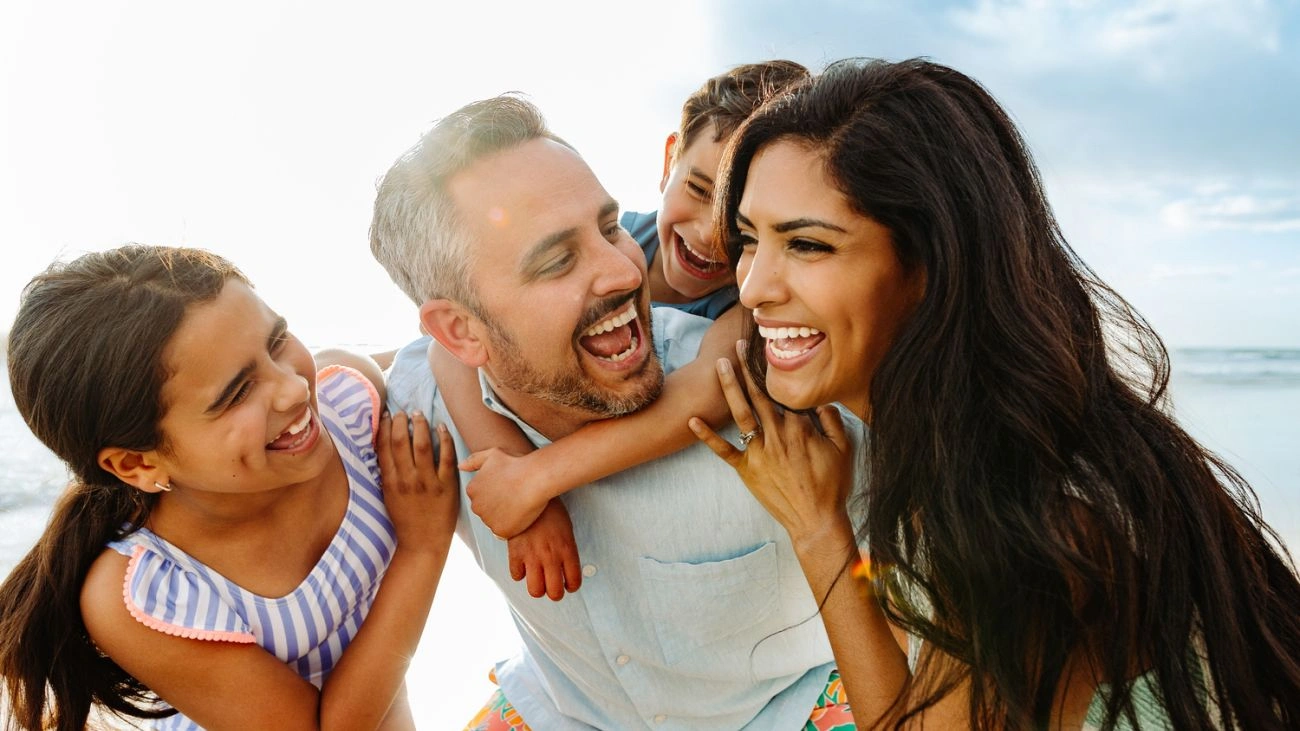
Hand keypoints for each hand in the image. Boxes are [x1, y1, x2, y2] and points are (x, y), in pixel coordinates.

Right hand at [376, 411, 459, 553]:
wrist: (423, 543)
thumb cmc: (405, 518)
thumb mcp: (389, 495)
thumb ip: (387, 473)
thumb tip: (384, 447)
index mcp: (390, 482)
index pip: (383, 447)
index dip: (383, 427)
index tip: (386, 414)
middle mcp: (407, 480)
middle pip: (400, 442)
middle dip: (400, 422)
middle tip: (403, 411)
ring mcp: (427, 482)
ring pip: (421, 445)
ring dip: (420, 425)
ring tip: (419, 415)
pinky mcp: (446, 486)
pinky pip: (446, 457)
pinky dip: (444, 439)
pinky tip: (442, 427)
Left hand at [462, 448, 547, 539]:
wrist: (535, 477)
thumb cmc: (516, 464)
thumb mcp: (493, 454)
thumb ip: (474, 460)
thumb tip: (460, 466)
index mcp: (472, 490)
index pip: (482, 498)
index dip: (497, 493)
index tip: (508, 487)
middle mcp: (476, 506)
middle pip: (487, 511)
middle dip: (499, 506)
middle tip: (515, 496)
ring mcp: (487, 520)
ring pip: (495, 522)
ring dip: (505, 517)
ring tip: (520, 504)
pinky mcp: (500, 531)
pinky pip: (504, 532)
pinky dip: (513, 527)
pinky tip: (521, 514)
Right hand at [507, 498, 581, 600]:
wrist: (530, 493)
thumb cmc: (550, 510)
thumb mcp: (566, 529)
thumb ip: (566, 550)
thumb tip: (565, 566)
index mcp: (567, 550)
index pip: (573, 581)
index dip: (571, 586)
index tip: (568, 585)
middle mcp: (551, 557)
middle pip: (554, 593)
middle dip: (555, 593)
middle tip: (552, 587)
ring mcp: (532, 556)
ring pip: (535, 591)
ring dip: (537, 589)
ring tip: (537, 581)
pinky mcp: (516, 553)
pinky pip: (517, 576)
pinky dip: (519, 574)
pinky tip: (523, 566)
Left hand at [688, 347, 855, 549]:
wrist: (816, 521)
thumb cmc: (832, 486)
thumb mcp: (844, 448)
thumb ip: (833, 421)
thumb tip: (823, 402)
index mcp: (800, 427)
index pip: (784, 393)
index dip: (775, 373)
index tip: (767, 352)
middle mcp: (776, 434)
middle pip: (759, 395)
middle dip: (747, 368)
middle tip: (738, 345)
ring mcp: (759, 452)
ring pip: (741, 413)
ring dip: (729, 387)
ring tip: (720, 365)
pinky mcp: (747, 470)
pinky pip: (724, 450)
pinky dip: (707, 436)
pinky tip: (693, 419)